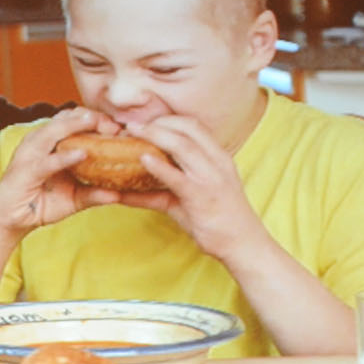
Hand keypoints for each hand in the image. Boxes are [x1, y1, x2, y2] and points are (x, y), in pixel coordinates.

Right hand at [0, 107, 122, 236]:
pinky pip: (47, 160)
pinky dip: (65, 156)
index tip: (119, 129)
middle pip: (67, 117)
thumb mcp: (74, 199)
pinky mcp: (25, 170)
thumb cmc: (41, 204)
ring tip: (99, 126)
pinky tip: (82, 154)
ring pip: (54, 130)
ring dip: (77, 126)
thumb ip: (94, 193)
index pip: (75, 119)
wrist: (11, 221)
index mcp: (51, 142)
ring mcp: (30, 153)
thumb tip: (120, 195)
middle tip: (115, 127)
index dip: (98, 119)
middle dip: (92, 118)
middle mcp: (39, 141)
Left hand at [110, 116, 266, 262]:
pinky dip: (160, 166)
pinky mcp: (202, 196)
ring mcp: (210, 178)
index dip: (167, 119)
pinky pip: (179, 177)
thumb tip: (121, 193)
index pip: (193, 126)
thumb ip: (156, 192)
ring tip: (133, 132)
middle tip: (131, 125)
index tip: (143, 122)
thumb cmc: (215, 220)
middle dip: (157, 122)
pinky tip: (144, 159)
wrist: (242, 244)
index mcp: (217, 157)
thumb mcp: (185, 200)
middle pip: (186, 129)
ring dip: (155, 135)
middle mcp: (217, 162)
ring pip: (183, 146)